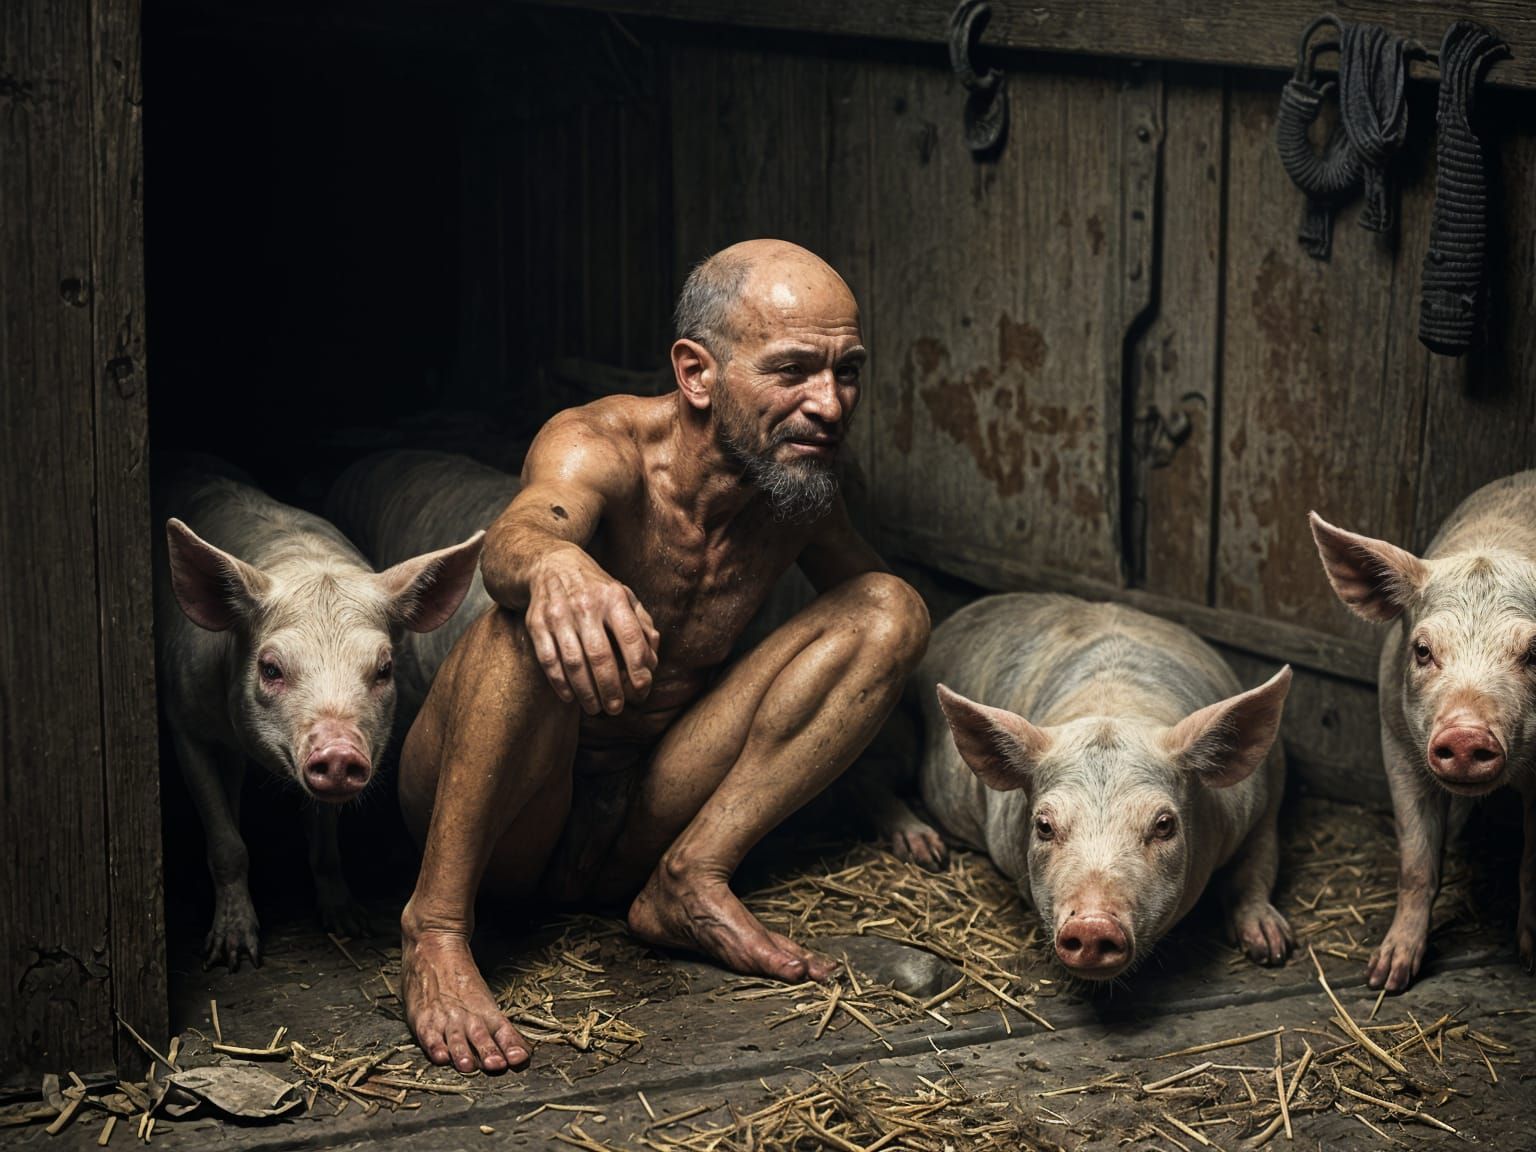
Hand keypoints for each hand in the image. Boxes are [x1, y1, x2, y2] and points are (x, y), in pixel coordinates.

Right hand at [525, 549, 660, 714]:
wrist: (550, 564)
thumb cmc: (595, 589)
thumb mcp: (624, 596)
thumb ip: (642, 626)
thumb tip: (652, 662)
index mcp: (613, 597)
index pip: (631, 637)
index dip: (638, 667)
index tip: (642, 688)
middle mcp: (585, 605)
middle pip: (601, 656)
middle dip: (611, 688)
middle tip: (617, 708)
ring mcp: (558, 614)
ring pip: (574, 662)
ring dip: (586, 692)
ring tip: (596, 708)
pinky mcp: (536, 624)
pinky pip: (549, 660)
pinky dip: (560, 683)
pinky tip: (570, 697)